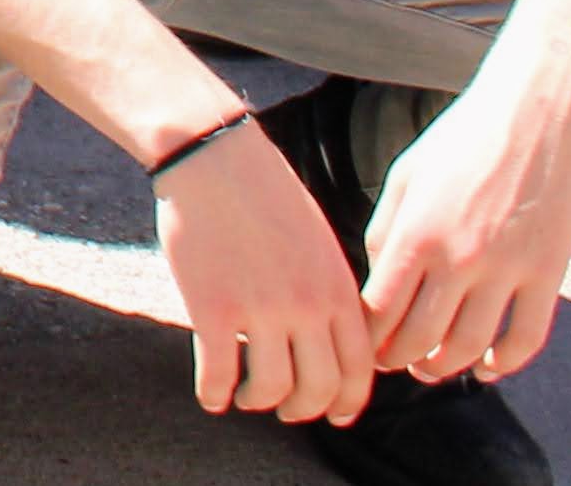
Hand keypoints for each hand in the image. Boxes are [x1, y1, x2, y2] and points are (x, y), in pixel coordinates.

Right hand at [155, 114, 376, 424]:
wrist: (213, 156)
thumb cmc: (264, 190)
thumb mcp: (319, 240)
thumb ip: (331, 289)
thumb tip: (331, 333)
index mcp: (338, 290)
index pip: (360, 369)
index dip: (349, 402)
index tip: (337, 413)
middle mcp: (307, 306)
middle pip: (319, 388)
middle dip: (305, 409)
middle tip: (289, 411)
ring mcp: (260, 309)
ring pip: (272, 388)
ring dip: (260, 402)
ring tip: (248, 399)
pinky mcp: (213, 307)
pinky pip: (218, 373)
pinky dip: (214, 394)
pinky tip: (211, 397)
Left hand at [357, 75, 570, 388]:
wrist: (532, 116)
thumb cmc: (459, 141)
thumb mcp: (406, 177)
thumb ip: (386, 232)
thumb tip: (376, 288)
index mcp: (416, 231)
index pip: (380, 309)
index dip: (367, 337)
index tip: (362, 344)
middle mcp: (459, 256)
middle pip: (421, 336)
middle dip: (399, 358)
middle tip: (392, 362)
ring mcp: (507, 268)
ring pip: (470, 346)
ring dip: (445, 367)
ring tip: (430, 368)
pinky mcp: (549, 274)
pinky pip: (526, 338)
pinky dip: (505, 364)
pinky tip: (488, 369)